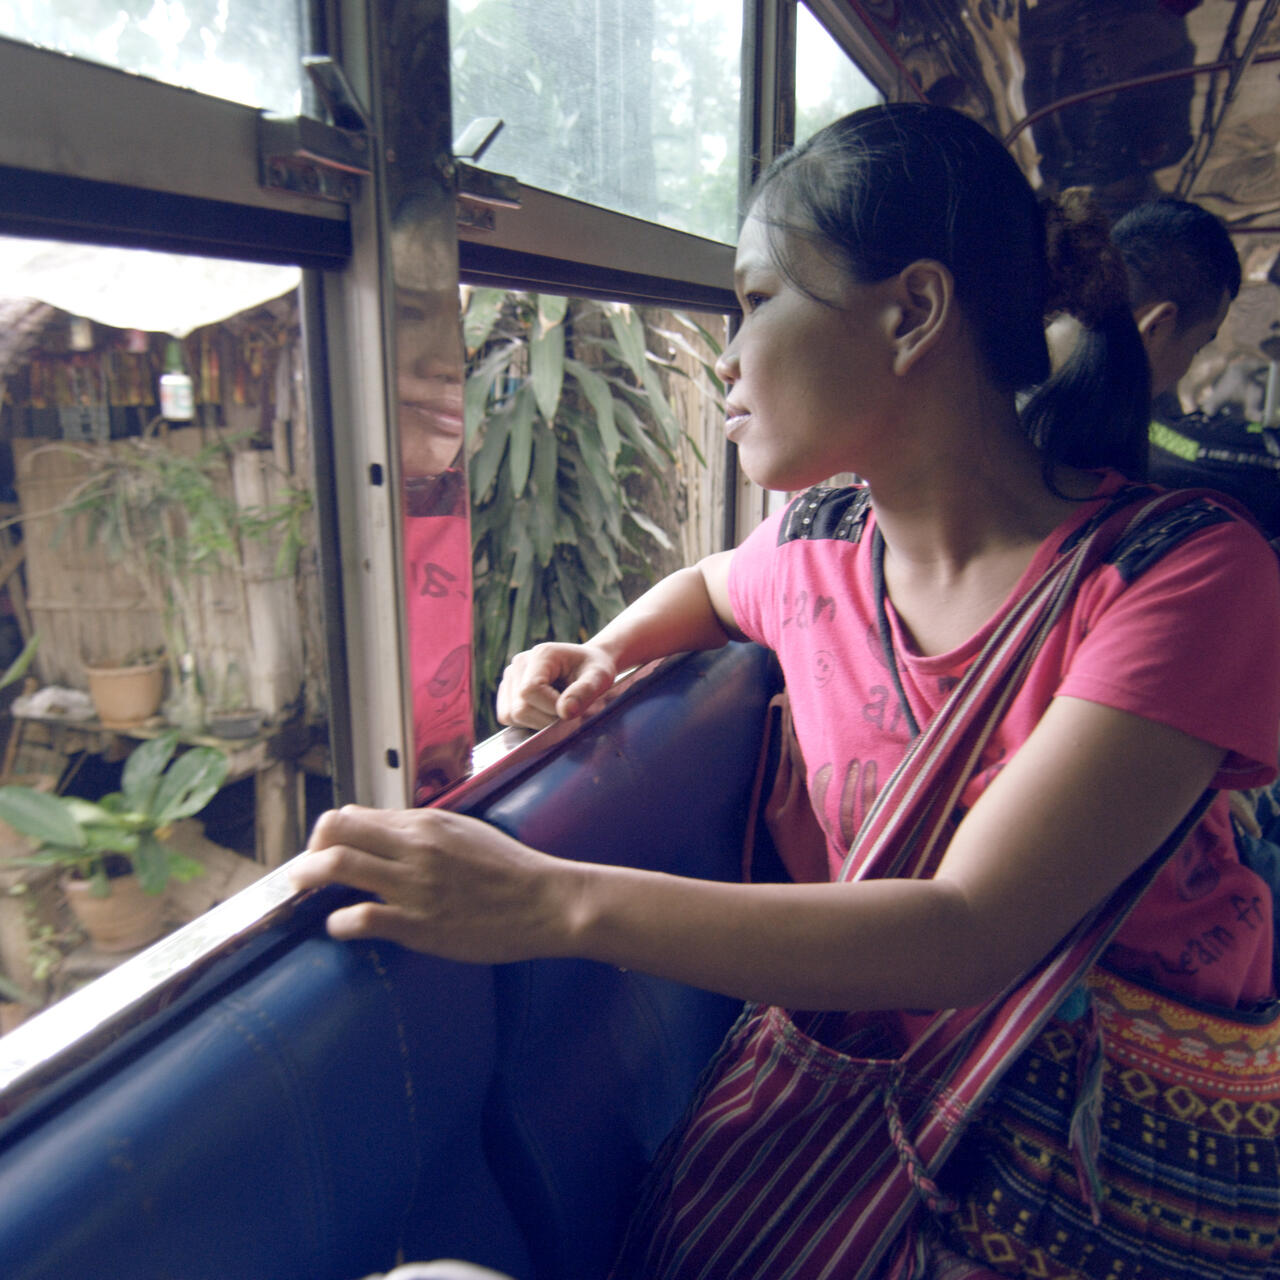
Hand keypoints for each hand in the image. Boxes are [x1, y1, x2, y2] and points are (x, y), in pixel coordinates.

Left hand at [288, 805, 580, 963]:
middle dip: (309, 850)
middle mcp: (415, 847)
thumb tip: (383, 831)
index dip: (330, 833)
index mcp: (426, 823)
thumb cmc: (511, 870)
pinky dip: (338, 922)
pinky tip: (340, 926)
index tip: (324, 851)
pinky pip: (360, 918)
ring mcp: (415, 885)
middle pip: (336, 830)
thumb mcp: (466, 832)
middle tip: (303, 872)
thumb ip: (424, 831)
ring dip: (309, 877)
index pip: (355, 815)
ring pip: (338, 865)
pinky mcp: (418, 924)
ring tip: (302, 890)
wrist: (547, 902)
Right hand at [495, 642, 616, 728]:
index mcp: (541, 655)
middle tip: (567, 713)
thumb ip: (585, 692)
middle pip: (519, 708)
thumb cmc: (594, 669)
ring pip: (510, 715)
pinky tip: (545, 712)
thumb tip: (565, 712)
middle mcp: (519, 663)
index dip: (549, 709)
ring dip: (536, 722)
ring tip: (556, 710)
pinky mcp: (507, 690)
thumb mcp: (600, 677)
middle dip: (545, 720)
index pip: (530, 691)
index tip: (570, 710)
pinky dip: (527, 722)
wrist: (586, 664)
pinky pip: (507, 716)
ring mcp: (510, 677)